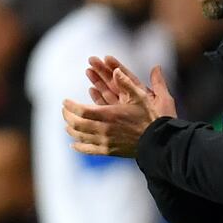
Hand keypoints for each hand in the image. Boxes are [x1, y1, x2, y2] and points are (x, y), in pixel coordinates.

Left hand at [62, 57, 176, 157]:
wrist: (158, 142)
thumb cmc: (152, 118)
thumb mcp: (142, 96)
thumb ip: (127, 83)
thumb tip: (116, 70)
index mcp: (109, 115)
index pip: (81, 111)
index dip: (70, 105)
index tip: (65, 100)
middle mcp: (104, 130)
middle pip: (76, 124)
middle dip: (67, 116)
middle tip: (65, 109)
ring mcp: (106, 142)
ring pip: (80, 137)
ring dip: (71, 130)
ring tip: (67, 124)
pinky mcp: (109, 151)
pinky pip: (89, 150)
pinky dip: (79, 147)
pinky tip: (73, 144)